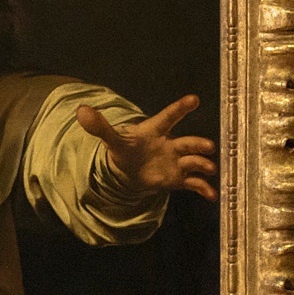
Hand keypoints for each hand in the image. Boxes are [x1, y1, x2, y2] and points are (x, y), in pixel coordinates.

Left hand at [81, 95, 216, 201]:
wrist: (129, 171)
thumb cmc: (125, 150)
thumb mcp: (112, 140)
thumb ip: (100, 126)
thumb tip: (80, 110)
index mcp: (156, 130)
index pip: (169, 116)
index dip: (181, 108)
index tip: (194, 99)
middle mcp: (170, 144)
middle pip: (187, 142)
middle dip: (198, 144)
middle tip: (209, 147)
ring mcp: (177, 161)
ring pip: (193, 161)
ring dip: (203, 165)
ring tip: (210, 169)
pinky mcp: (178, 178)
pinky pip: (193, 182)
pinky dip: (204, 188)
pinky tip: (212, 195)